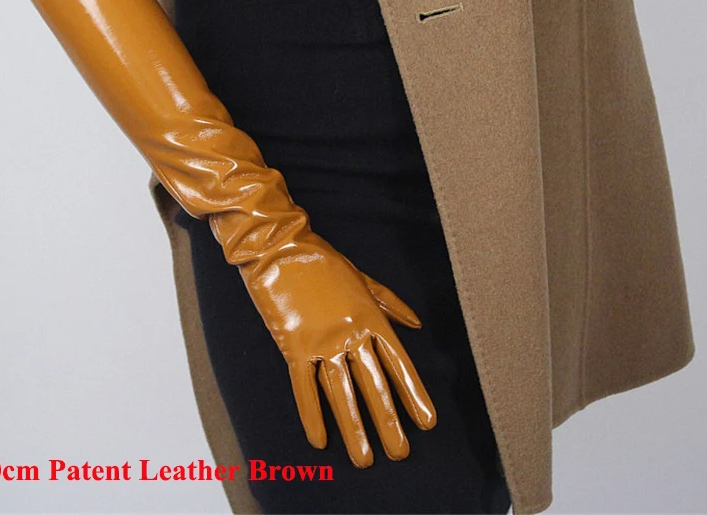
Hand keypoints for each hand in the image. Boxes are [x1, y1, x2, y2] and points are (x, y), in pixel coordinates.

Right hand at [237, 229, 437, 466]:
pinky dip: (311, 414)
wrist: (280, 248)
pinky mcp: (293, 346)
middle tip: (399, 452)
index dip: (413, 393)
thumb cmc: (322, 260)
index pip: (398, 362)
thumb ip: (389, 303)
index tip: (426, 421)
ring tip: (365, 459)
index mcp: (369, 316)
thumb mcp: (362, 278)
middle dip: (387, 421)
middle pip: (372, 385)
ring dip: (354, 428)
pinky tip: (321, 440)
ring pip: (341, 393)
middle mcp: (349, 333)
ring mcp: (321, 342)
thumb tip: (415, 323)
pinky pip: (304, 387)